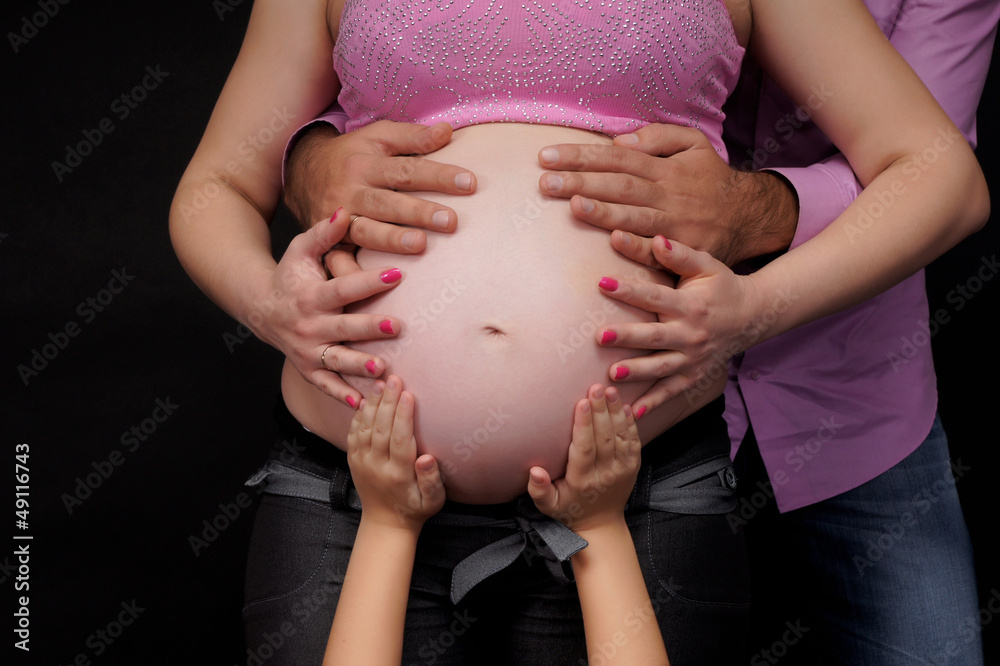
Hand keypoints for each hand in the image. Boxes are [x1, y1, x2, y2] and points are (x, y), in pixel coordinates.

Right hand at [252, 209, 404, 405]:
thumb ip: (324, 233)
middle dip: (369, 327)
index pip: (343, 288)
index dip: (368, 281)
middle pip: (343, 328)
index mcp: (311, 296)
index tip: (397, 274)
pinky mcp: (309, 369)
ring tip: (383, 370)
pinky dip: (343, 396)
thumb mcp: (301, 250)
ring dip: (359, 366)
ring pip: (337, 361)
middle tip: (397, 325)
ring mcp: (309, 351)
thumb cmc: (290, 275)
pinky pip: (326, 385)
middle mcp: (309, 326)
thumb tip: (345, 211)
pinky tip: (364, 404)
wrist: (261, 309)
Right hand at [284, 120, 476, 253]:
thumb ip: (412, 137)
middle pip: (387, 202)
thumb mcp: (377, 137)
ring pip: (366, 231)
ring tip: (421, 245)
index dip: (438, 176)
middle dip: (418, 212)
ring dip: (392, 240)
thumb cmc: (351, 155)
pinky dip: (354, 272)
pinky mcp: (331, 243)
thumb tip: (448, 131)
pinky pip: (340, 260)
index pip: (407, 170)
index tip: (469, 183)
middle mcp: (350, 192)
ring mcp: (338, 220)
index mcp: (365, 164)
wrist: (300, 173)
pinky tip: (377, 282)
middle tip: (451, 221)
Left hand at [347, 375, 445, 529]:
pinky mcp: (353, 460)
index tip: (408, 394)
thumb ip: (431, 480)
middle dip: (387, 401)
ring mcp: (362, 462)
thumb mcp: (433, 501)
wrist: (385, 523)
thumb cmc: (415, 509)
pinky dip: (358, 415)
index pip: (400, 439)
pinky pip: (353, 434)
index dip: (403, 416)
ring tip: (378, 383)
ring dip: (372, 403)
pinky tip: (365, 399)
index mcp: (398, 474)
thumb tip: (426, 458)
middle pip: (381, 428)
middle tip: (393, 378)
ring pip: (365, 428)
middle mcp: (377, 466)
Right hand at [528, 385, 640, 533]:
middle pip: (604, 437)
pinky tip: (625, 405)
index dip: (584, 424)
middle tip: (597, 386)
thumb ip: (539, 490)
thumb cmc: (569, 509)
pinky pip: (634, 440)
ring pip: (620, 435)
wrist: (600, 524)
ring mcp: (622, 469)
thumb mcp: (548, 505)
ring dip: (616, 411)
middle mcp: (605, 473)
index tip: (581, 402)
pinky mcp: (633, 465)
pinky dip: (631, 422)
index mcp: (582, 480)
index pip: (584, 448)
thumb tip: (534, 471)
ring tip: (611, 390)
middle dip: (601, 410)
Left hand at [537, 123, 797, 264]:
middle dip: (581, 182)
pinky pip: (656, 251)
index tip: (546, 156)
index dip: (581, 156)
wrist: (751, 216)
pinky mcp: (681, 251)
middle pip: (619, 185)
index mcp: (663, 168)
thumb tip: (620, 141)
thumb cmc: (711, 178)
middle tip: (545, 182)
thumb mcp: (694, 144)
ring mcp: (674, 224)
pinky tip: (614, 241)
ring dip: (604, 212)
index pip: (615, 158)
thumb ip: (659, 136)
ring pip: (634, 216)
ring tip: (574, 205)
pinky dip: (637, 246)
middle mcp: (667, 194)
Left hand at [595, 234, 767, 415]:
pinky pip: (672, 392)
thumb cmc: (721, 286)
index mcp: (691, 305)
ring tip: (612, 375)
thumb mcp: (707, 265)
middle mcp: (692, 334)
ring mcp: (693, 358)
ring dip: (637, 372)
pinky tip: (632, 414)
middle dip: (628, 337)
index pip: (656, 296)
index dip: (629, 290)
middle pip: (656, 337)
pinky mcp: (694, 376)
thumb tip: (656, 240)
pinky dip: (654, 403)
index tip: (602, 283)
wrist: (752, 316)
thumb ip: (680, 254)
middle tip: (601, 336)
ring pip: (662, 368)